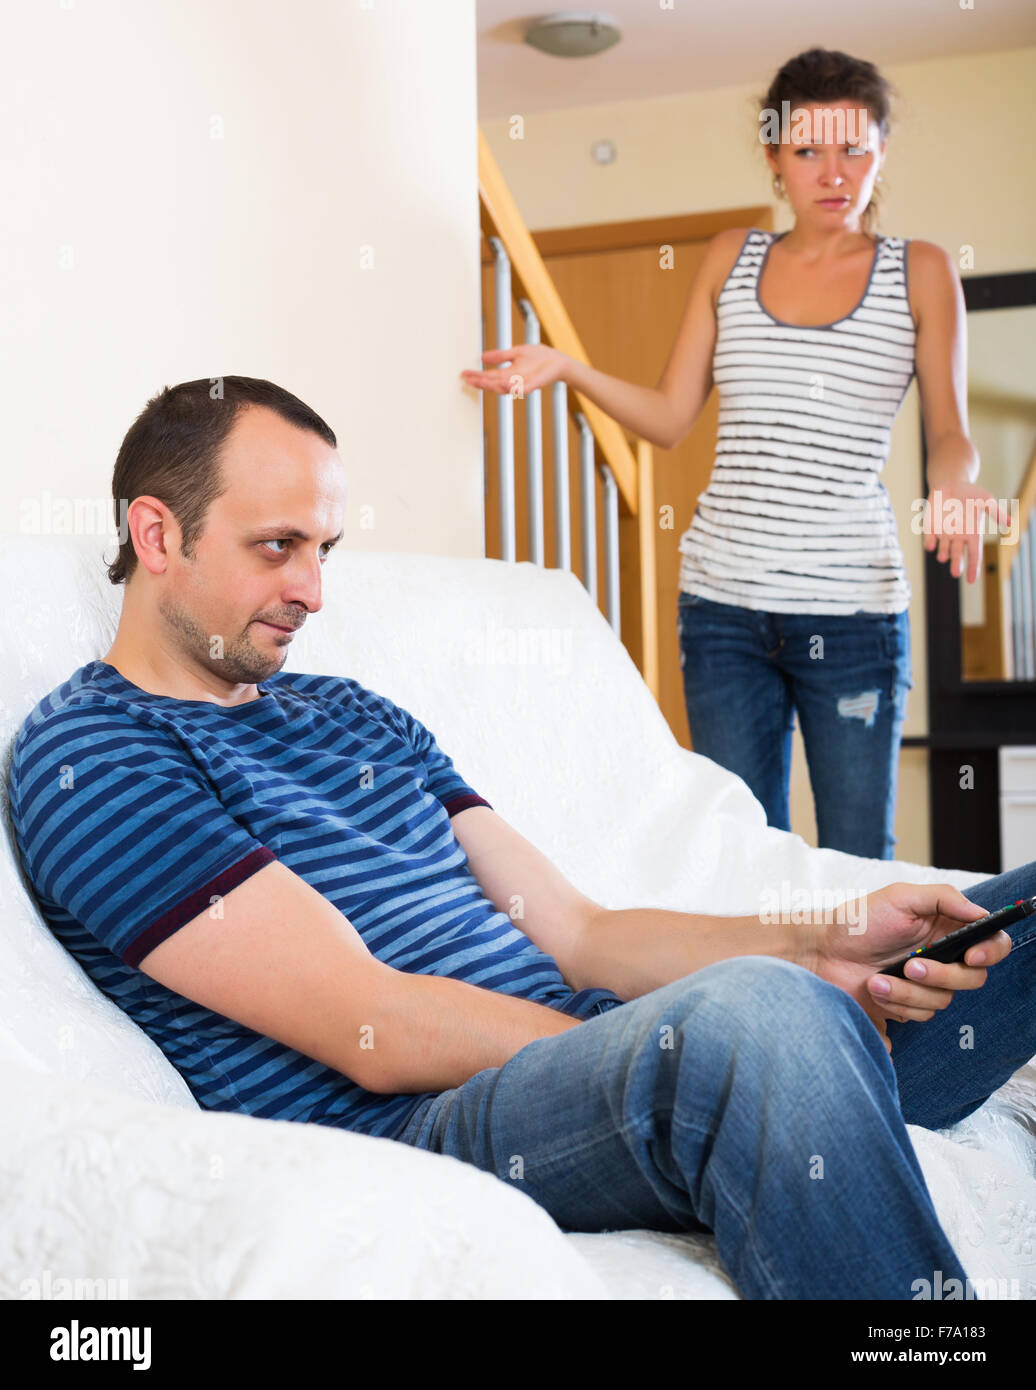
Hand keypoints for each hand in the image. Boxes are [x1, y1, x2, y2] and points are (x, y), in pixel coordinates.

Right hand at [460, 344, 567, 396]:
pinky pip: (520, 388)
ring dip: (491, 385)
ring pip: (503, 387)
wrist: (558, 362)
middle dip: (479, 381)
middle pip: (492, 383)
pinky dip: (511, 387)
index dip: (476, 375)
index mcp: (508, 373)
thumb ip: (499, 356)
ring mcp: (522, 383)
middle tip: (467, 379)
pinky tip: (502, 383)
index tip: (464, 373)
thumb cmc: (539, 357)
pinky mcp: (532, 385)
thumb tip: (481, 357)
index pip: (488, 375)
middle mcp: (513, 380)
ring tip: (478, 381)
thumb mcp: (516, 353)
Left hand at [806, 881, 1011, 1053]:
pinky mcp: (908, 1006)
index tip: (971, 955)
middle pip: (972, 978)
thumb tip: (979, 912)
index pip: (991, 943)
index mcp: (947, 929)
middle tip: (910, 966)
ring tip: (877, 980)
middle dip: (941, 976)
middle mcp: (943, 958)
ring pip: (942, 1001)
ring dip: (908, 992)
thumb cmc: (860, 921)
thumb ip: (943, 898)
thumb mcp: (900, 897)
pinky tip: (874, 990)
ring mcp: (926, 985)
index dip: (991, 952)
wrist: (823, 953)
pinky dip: (896, 1004)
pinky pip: (920, 1015)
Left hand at [921, 482, 1010, 582]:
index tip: (972, 580)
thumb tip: (1010, 523)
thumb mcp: (986, 500)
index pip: (974, 555)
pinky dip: (929, 543)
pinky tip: (930, 546)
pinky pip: (929, 539)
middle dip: (956, 564)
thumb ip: (996, 512)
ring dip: (943, 553)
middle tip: (956, 573)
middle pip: (957, 555)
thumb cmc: (970, 493)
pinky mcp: (930, 528)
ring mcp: (943, 534)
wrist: (950, 484)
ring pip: (943, 549)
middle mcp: (958, 538)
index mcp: (973, 534)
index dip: (974, 567)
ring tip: (944, 557)